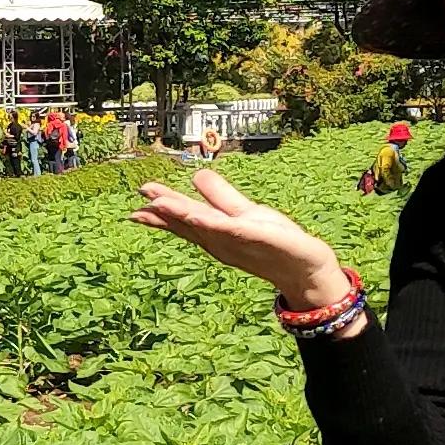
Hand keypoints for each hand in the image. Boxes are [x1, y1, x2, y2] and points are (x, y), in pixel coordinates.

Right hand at [133, 170, 353, 311]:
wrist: (305, 269)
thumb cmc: (275, 242)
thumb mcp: (244, 212)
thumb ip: (219, 196)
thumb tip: (195, 174)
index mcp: (215, 232)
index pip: (184, 218)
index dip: (161, 210)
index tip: (139, 198)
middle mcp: (221, 239)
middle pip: (189, 223)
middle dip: (165, 213)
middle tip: (138, 205)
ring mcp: (237, 241)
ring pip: (205, 226)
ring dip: (182, 216)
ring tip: (160, 205)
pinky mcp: (258, 237)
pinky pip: (232, 230)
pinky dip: (214, 223)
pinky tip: (198, 215)